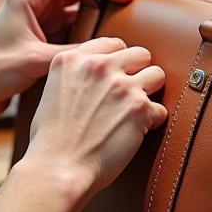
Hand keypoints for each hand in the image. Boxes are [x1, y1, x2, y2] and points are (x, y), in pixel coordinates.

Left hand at [0, 0, 134, 128]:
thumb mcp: (36, 59)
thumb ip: (73, 51)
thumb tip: (109, 49)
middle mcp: (33, 1)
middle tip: (130, 2)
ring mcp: (38, 18)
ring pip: (76, 6)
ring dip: (97, 11)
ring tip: (123, 20)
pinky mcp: (41, 36)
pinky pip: (71, 26)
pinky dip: (89, 29)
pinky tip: (105, 39)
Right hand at [26, 39, 166, 200]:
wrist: (58, 169)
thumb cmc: (51, 139)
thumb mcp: (52, 89)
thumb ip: (76, 73)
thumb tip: (96, 71)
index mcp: (73, 59)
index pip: (113, 43)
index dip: (119, 61)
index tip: (118, 75)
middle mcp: (98, 66)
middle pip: (140, 54)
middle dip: (138, 72)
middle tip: (129, 93)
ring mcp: (121, 86)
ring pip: (157, 75)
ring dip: (150, 93)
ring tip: (137, 110)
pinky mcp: (139, 108)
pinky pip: (161, 109)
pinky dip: (152, 122)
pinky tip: (136, 132)